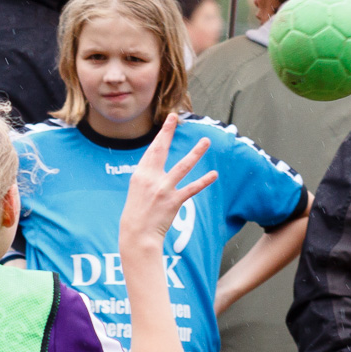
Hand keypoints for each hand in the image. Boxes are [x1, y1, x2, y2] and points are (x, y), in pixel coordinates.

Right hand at [118, 114, 217, 245]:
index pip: (152, 150)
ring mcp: (163, 189)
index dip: (162, 134)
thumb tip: (159, 166)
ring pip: (182, 166)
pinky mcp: (174, 201)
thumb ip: (149, 177)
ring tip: (205, 142)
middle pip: (161, 150)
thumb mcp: (138, 190)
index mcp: (140, 175)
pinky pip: (192, 189)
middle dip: (168, 132)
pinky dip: (204, 181)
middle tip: (176, 117)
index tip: (169, 121)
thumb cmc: (137, 213)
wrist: (137, 234)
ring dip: (196, 153)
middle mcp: (150, 179)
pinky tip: (213, 174)